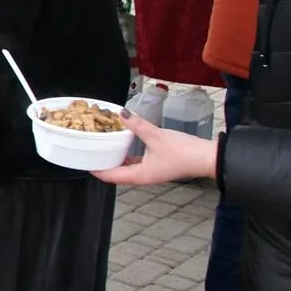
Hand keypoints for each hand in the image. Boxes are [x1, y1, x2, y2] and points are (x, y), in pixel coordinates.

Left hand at [94, 112, 217, 186]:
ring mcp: (150, 172)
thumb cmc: (184, 152)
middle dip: (103, 165)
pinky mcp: (157, 166)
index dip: (96, 170)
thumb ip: (138, 125)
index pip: (111, 177)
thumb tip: (122, 113)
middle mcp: (143, 177)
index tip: (84, 162)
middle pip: (116, 174)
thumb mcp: (157, 136)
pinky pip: (136, 164)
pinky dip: (127, 156)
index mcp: (140, 175)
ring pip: (126, 169)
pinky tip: (124, 145)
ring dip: (115, 160)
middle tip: (91, 152)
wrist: (207, 158)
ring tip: (103, 147)